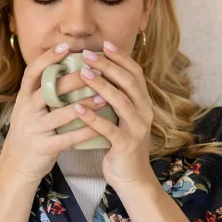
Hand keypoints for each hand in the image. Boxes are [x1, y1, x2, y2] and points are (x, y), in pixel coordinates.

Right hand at [0, 42, 104, 184]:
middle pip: (49, 89)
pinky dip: (85, 131)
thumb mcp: (30, 111)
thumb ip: (43, 94)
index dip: (48, 58)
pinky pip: (67, 137)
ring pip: (61, 113)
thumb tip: (65, 71)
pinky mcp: (43, 147)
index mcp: (23, 99)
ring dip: (85, 104)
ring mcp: (34, 129)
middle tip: (95, 70)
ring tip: (104, 97)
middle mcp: (26, 111)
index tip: (66, 46)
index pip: (32, 72)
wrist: (16, 168)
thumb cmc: (30, 135)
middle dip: (73, 78)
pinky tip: (100, 126)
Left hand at [70, 41, 156, 188]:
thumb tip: (94, 74)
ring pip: (121, 101)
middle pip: (128, 82)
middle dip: (108, 66)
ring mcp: (137, 128)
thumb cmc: (120, 144)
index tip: (104, 44)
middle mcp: (144, 112)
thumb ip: (115, 98)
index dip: (121, 57)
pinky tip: (77, 108)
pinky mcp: (126, 145)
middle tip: (87, 54)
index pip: (135, 73)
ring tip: (83, 74)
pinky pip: (109, 128)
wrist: (132, 178)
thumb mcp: (121, 117)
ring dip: (101, 85)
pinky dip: (93, 117)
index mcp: (143, 103)